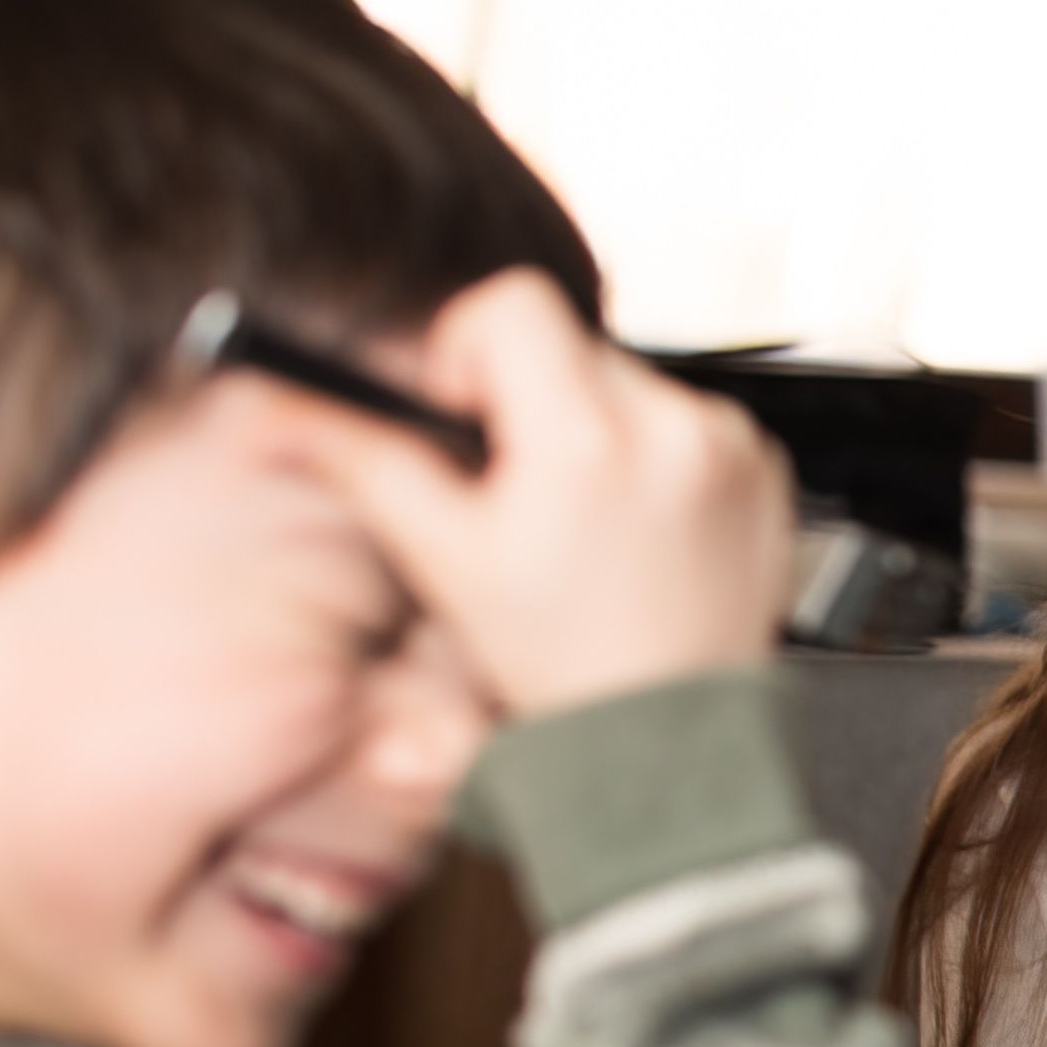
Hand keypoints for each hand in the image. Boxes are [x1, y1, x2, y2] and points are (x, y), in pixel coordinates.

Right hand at [292, 274, 794, 716]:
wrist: (669, 741)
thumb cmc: (558, 665)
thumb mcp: (445, 561)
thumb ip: (363, 463)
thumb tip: (283, 406)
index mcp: (586, 440)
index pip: (513, 305)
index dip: (469, 347)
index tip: (466, 413)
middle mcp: (671, 428)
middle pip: (569, 344)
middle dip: (528, 401)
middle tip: (516, 490)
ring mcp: (728, 446)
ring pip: (625, 383)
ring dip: (591, 430)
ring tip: (583, 524)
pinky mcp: (763, 467)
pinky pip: (686, 420)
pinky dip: (651, 457)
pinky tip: (636, 531)